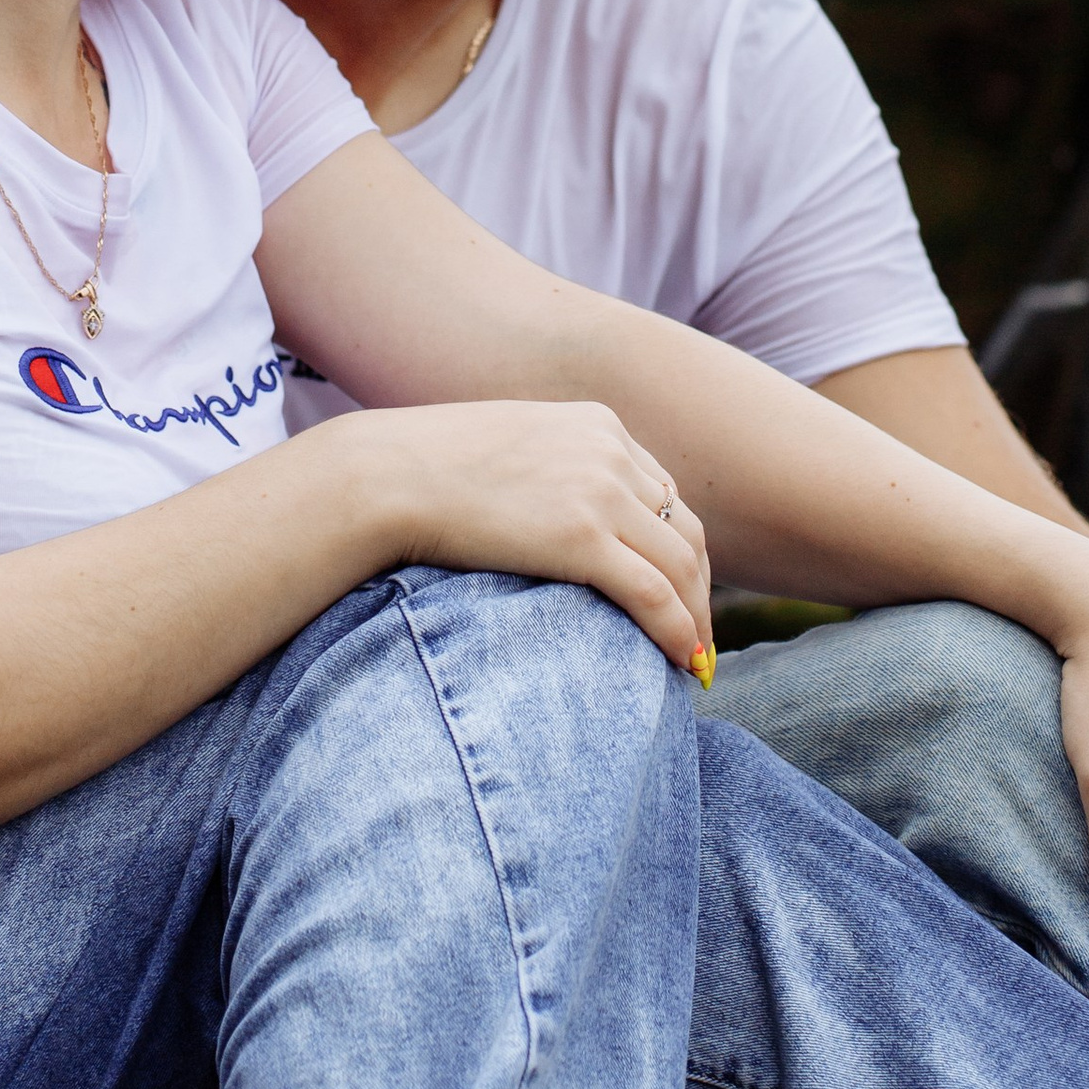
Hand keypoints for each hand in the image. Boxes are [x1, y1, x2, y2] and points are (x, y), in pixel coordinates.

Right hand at [348, 400, 715, 676]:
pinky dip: (679, 632)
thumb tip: (556, 516)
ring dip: (697, 619)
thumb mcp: (508, 448)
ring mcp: (600, 492)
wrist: (388, 474)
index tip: (681, 590)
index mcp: (597, 426)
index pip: (665, 493)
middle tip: (699, 637)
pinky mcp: (582, 538)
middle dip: (699, 588)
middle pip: (686, 529)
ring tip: (696, 662)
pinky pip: (654, 594)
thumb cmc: (429, 469)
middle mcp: (610, 452)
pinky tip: (683, 662)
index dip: (680, 547)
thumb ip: (549, 470)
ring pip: (681, 565)